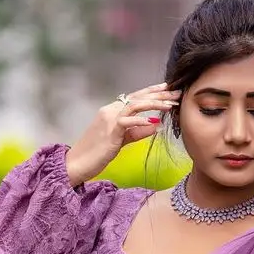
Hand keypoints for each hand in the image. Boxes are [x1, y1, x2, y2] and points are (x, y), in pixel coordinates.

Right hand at [65, 82, 179, 185]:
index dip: (153, 92)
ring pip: (135, 105)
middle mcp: (110, 110)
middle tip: (177, 92)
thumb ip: (137, 132)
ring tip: (170, 105)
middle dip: (159, 93)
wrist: (77, 163)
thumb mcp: (121, 141)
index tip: (169, 89)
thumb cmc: (97, 153)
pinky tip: (154, 122)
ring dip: (154, 103)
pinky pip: (126, 121)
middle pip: (138, 97)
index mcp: (112, 110)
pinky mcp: (109, 131)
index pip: (136, 97)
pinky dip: (140, 121)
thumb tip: (156, 125)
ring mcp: (109, 119)